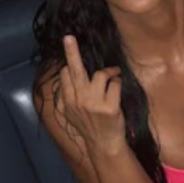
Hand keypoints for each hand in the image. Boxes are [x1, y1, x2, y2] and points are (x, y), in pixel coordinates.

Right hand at [55, 35, 124, 151]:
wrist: (104, 145)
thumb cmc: (90, 127)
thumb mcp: (71, 114)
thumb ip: (68, 97)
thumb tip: (66, 75)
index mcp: (67, 102)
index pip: (65, 75)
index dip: (71, 66)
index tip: (72, 61)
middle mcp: (78, 100)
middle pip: (74, 70)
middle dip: (71, 52)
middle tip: (69, 37)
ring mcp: (94, 103)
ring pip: (99, 74)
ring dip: (109, 72)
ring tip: (112, 75)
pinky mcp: (109, 107)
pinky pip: (115, 83)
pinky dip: (117, 82)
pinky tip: (117, 88)